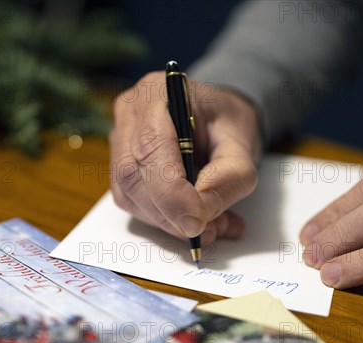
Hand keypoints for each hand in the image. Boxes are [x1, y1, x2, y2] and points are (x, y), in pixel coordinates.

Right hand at [110, 71, 261, 242]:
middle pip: (133, 176)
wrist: (217, 118)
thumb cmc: (227, 122)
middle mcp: (129, 114)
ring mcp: (119, 141)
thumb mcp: (243, 142)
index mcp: (156, 93)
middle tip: (210, 230)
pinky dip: (164, 222)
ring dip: (169, 222)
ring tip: (211, 226)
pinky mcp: (120, 168)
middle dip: (171, 213)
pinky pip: (133, 204)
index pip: (150, 148)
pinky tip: (193, 221)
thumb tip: (203, 212)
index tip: (199, 221)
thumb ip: (230, 175)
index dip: (172, 193)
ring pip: (130, 196)